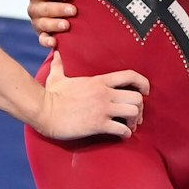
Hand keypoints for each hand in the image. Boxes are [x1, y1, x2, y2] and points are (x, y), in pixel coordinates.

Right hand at [28, 0, 74, 47]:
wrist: (64, 9)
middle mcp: (35, 7)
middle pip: (41, 9)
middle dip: (57, 9)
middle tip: (73, 11)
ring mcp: (38, 22)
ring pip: (41, 24)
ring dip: (54, 25)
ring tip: (67, 26)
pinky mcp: (43, 35)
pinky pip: (42, 39)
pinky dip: (47, 42)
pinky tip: (54, 43)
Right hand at [33, 51, 148, 140]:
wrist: (43, 112)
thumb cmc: (50, 95)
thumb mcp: (56, 77)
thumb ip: (59, 65)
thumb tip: (55, 53)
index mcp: (99, 81)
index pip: (130, 76)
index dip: (143, 83)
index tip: (146, 91)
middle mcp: (104, 94)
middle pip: (137, 98)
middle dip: (140, 108)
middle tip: (134, 116)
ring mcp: (102, 109)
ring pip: (133, 112)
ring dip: (134, 121)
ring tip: (129, 126)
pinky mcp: (98, 124)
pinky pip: (122, 130)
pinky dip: (125, 134)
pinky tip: (121, 135)